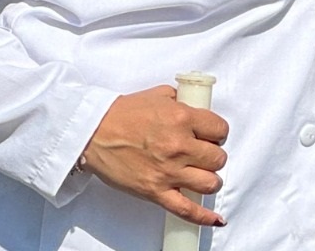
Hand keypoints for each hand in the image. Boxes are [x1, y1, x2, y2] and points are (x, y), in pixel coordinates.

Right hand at [80, 86, 229, 226]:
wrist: (93, 132)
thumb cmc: (123, 113)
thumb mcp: (160, 95)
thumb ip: (183, 100)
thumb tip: (197, 106)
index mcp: (183, 118)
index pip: (220, 130)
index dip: (218, 134)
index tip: (211, 136)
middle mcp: (180, 146)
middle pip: (218, 158)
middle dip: (213, 156)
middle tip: (203, 155)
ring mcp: (168, 171)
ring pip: (209, 183)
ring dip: (210, 180)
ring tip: (202, 176)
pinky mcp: (155, 192)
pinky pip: (186, 209)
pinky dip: (204, 217)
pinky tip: (216, 220)